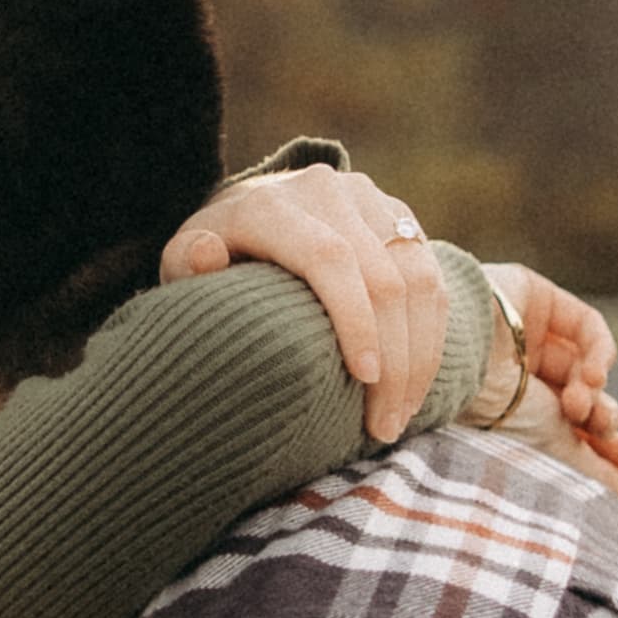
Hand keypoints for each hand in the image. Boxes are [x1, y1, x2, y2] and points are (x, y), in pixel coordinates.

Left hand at [159, 164, 446, 444]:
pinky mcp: (400, 214)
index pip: (330, 258)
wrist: (250, 205)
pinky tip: (416, 382)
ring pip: (420, 279)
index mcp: (274, 205)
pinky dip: (431, 334)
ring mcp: (370, 199)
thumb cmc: (214, 252)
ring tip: (401, 414)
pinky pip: (432, 277)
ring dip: (421, 355)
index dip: (355, 319)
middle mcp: (328, 192)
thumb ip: (187, 261)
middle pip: (385, 277)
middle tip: (384, 425)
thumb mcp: (184, 258)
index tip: (364, 379)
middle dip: (396, 359)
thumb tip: (206, 253)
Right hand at [485, 265, 617, 472]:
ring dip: (595, 389)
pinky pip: (587, 325)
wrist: (454, 357)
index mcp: (509, 410)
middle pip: (582, 394)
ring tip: (584, 405)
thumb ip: (588, 467)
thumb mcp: (544, 446)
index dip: (603, 439)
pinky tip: (595, 376)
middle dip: (602, 416)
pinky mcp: (536, 298)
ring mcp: (526, 334)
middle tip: (600, 428)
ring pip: (585, 363)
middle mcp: (517, 372)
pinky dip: (601, 352)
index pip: (568, 424)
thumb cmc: (488, 409)